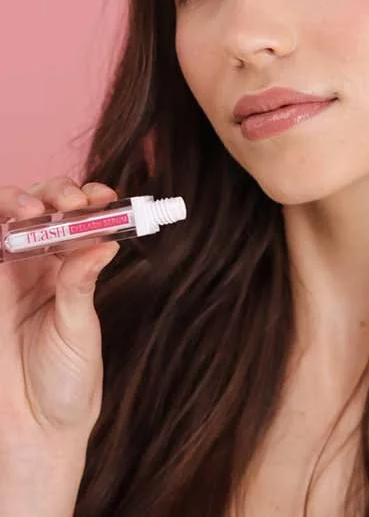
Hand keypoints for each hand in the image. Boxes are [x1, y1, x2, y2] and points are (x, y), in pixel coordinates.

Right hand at [0, 177, 118, 462]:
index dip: (89, 199)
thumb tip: (106, 241)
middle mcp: (38, 264)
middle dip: (54, 192)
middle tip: (70, 201)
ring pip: (7, 217)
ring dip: (18, 200)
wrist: (33, 429)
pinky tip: (7, 230)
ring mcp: (8, 273)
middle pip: (41, 206)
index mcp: (71, 267)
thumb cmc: (67, 382)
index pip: (79, 218)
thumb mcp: (79, 329)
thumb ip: (81, 284)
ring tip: (32, 210)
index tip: (104, 198)